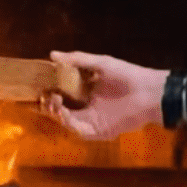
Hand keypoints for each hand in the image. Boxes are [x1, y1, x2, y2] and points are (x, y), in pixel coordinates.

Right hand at [45, 51, 166, 140]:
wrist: (147, 91)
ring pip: (67, 122)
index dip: (50, 90)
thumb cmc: (126, 75)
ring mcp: (92, 121)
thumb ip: (77, 60)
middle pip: (61, 110)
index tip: (39, 83)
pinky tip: (63, 111)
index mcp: (86, 92)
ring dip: (56, 113)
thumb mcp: (99, 63)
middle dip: (49, 104)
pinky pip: (79, 131)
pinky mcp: (98, 132)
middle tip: (43, 95)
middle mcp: (87, 108)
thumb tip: (52, 55)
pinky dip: (68, 123)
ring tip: (52, 101)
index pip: (63, 93)